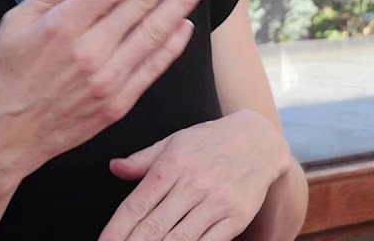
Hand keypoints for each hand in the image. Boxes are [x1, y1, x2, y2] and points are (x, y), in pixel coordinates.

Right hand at [0, 0, 209, 179]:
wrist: (2, 138)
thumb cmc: (3, 76)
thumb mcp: (13, 24)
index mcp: (64, 25)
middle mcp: (91, 50)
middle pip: (142, 3)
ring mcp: (107, 79)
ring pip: (154, 33)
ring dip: (180, 3)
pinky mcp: (117, 104)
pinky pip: (152, 69)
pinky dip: (172, 46)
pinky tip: (186, 25)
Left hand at [99, 110, 289, 240]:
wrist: (259, 141)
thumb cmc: (210, 142)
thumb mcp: (174, 141)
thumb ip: (143, 159)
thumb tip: (114, 168)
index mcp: (171, 165)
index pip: (136, 205)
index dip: (116, 230)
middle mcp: (192, 185)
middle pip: (154, 227)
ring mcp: (216, 203)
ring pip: (180, 240)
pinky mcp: (235, 218)